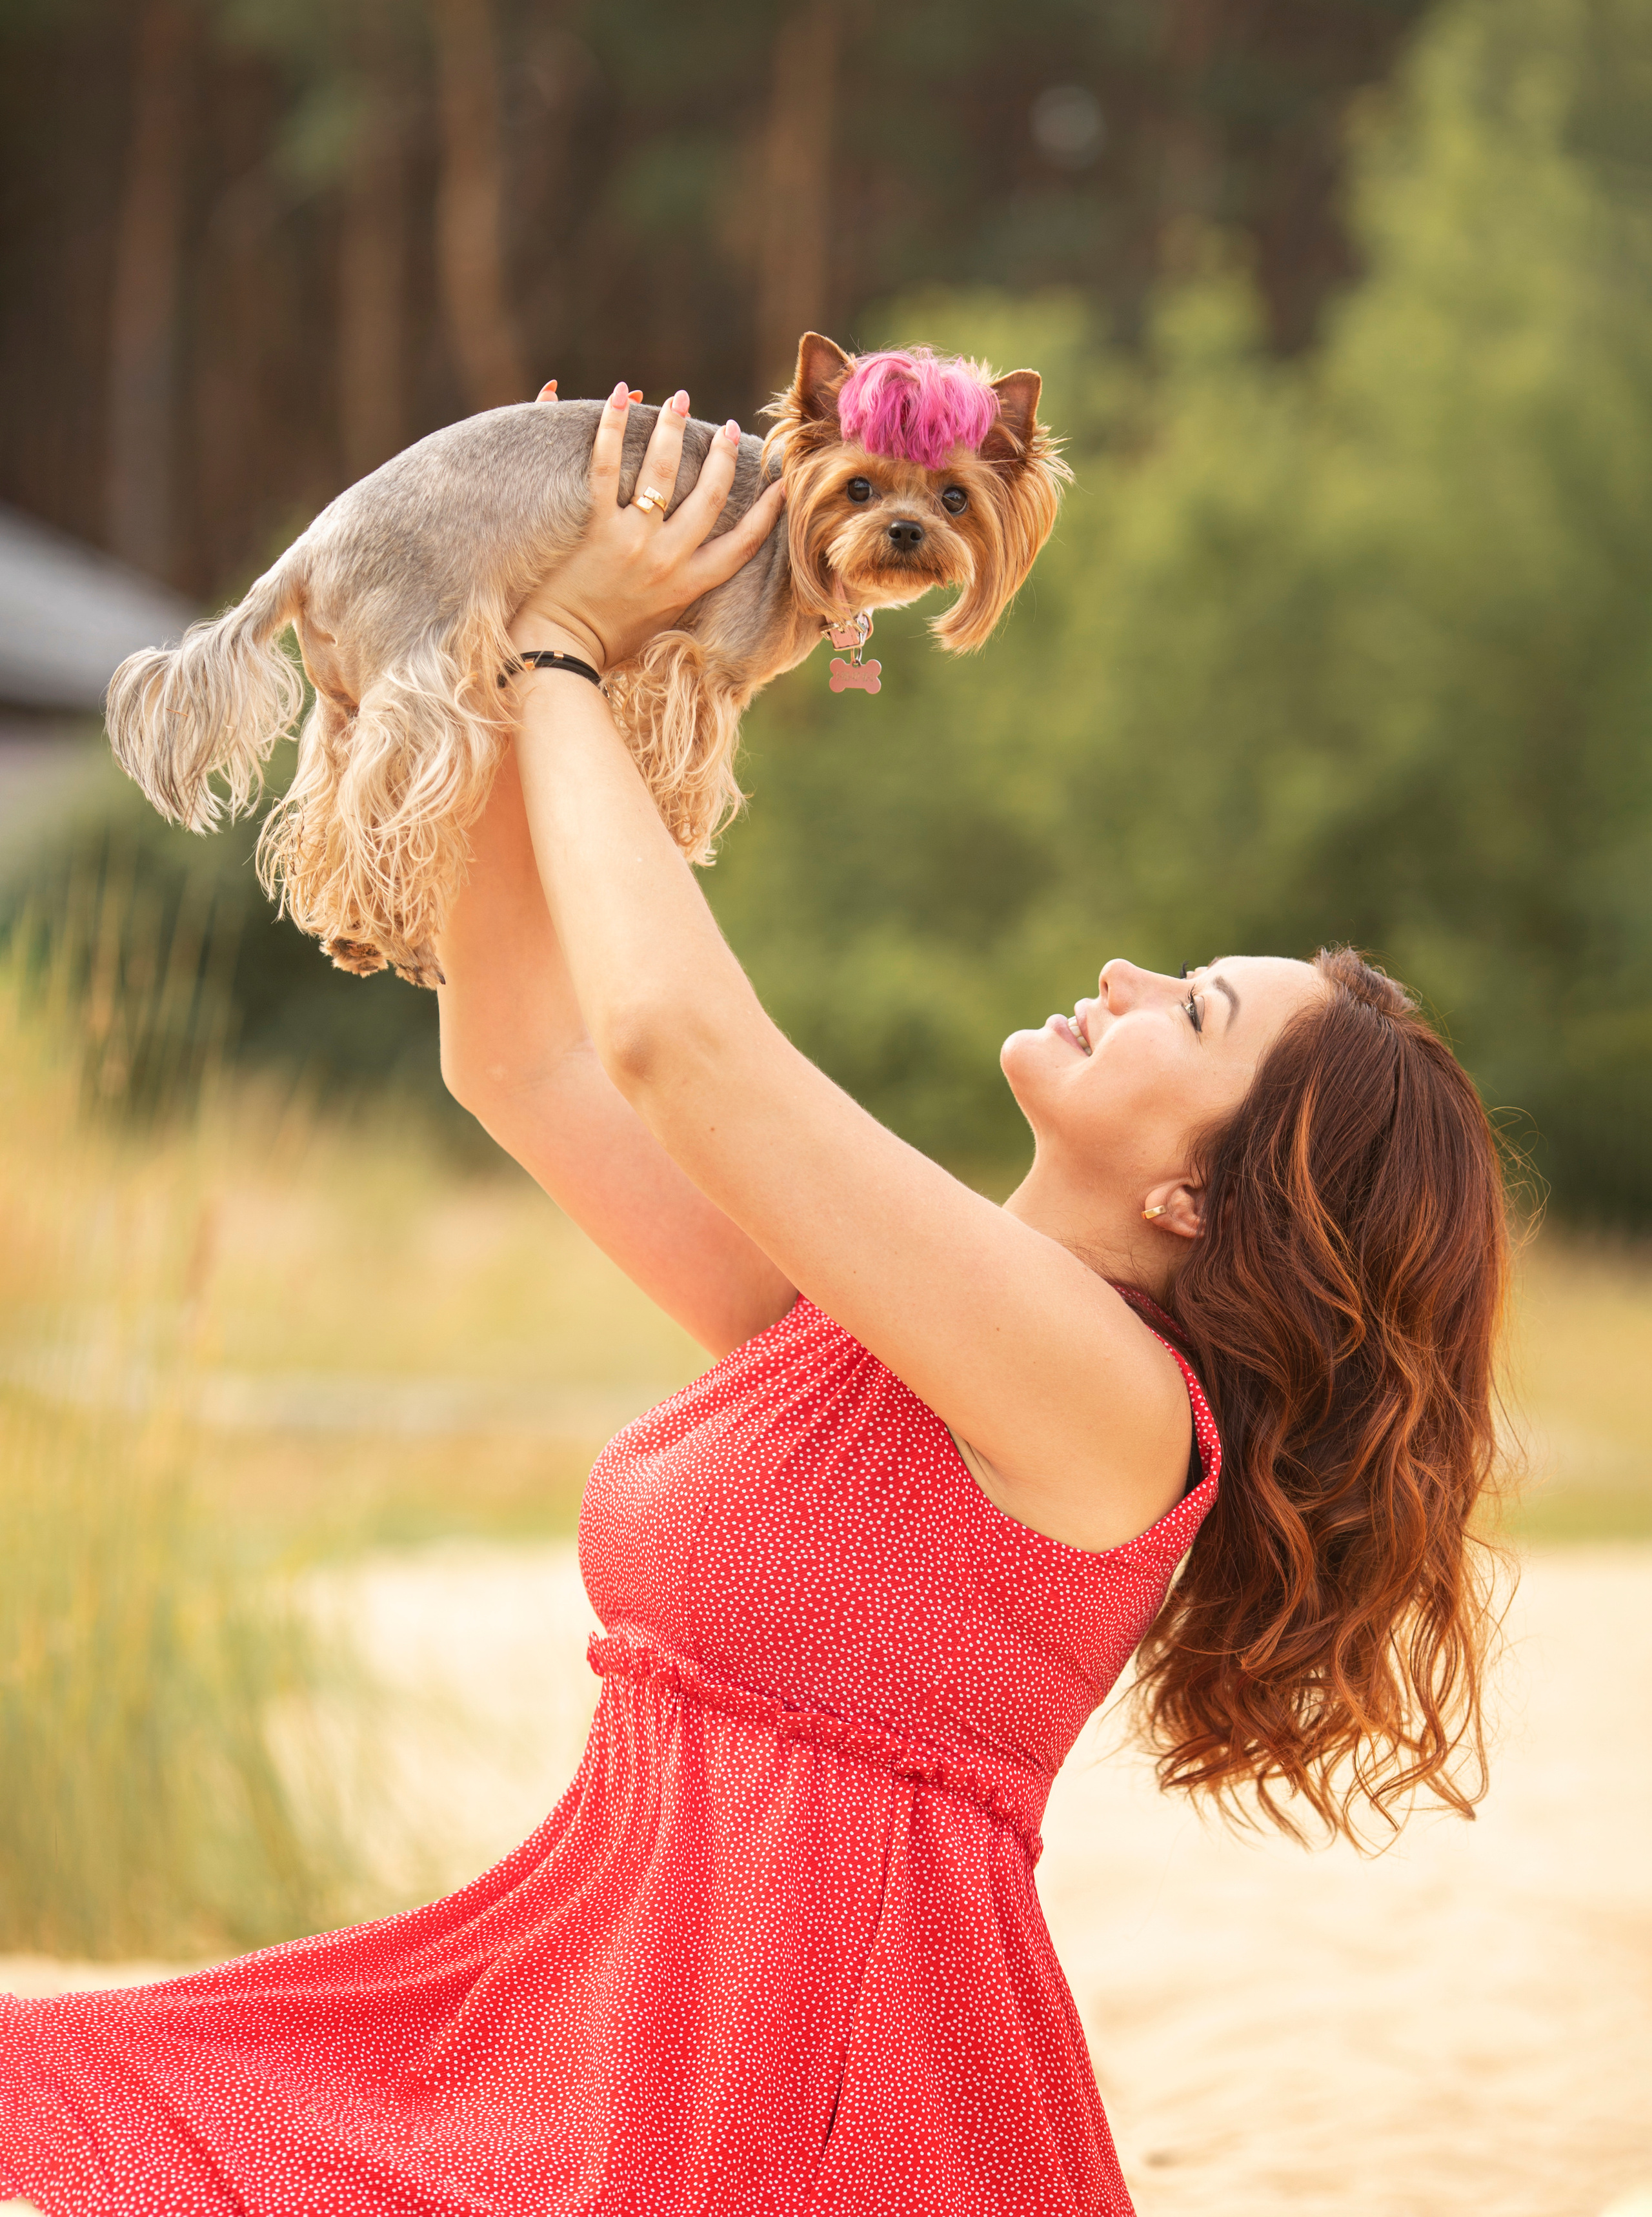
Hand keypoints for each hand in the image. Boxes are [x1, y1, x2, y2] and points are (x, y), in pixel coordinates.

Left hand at [508, 383, 787, 671]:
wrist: (562, 651)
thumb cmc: (607, 643)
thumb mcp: (661, 625)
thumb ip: (682, 593)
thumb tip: (699, 570)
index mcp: (690, 586)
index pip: (743, 544)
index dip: (766, 512)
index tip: (780, 483)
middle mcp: (668, 561)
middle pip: (709, 497)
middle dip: (721, 456)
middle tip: (724, 427)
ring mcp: (634, 542)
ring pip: (663, 472)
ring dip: (674, 429)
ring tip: (678, 400)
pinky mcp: (597, 528)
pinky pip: (608, 467)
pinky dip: (613, 427)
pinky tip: (621, 397)